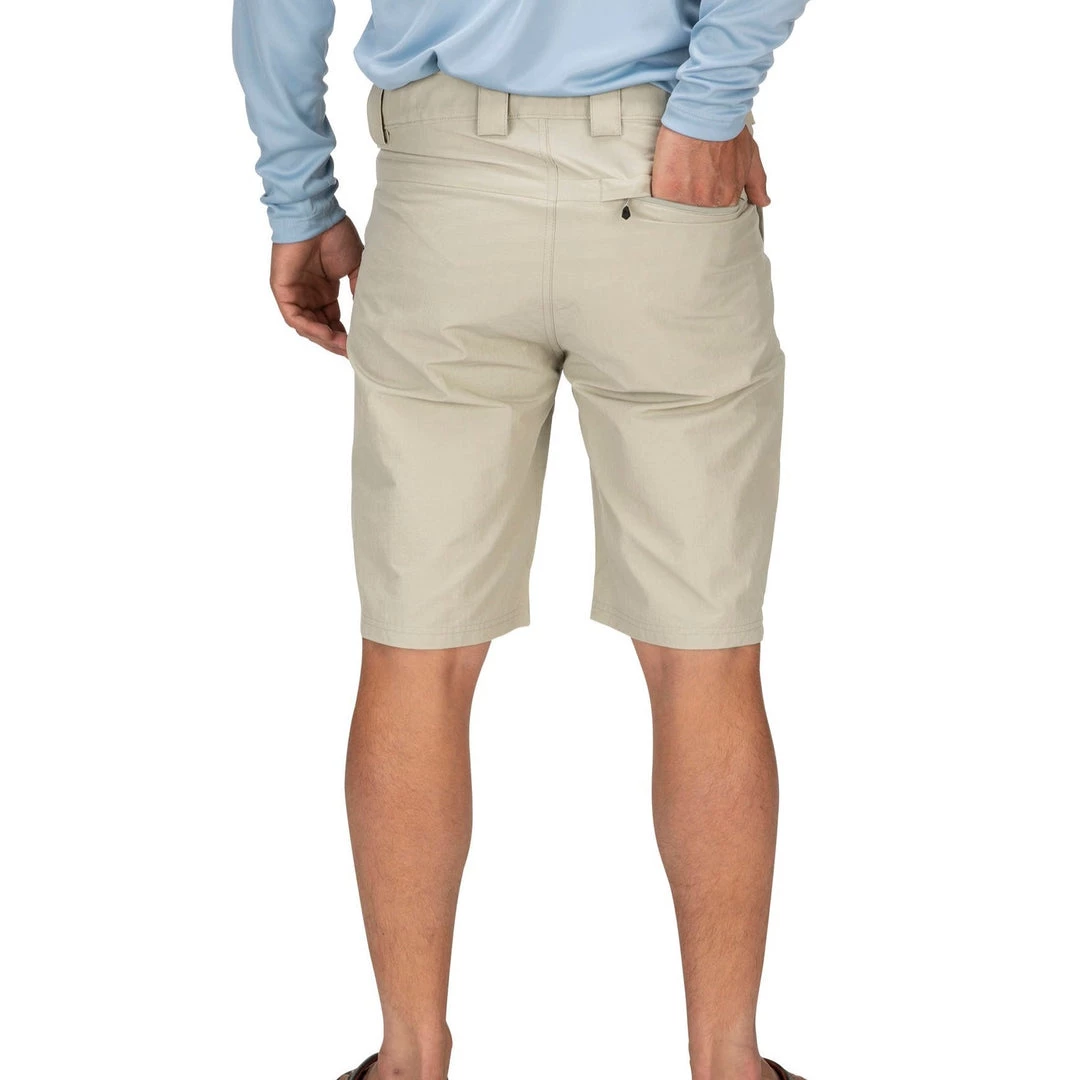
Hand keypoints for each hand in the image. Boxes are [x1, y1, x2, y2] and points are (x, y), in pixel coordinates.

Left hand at [270, 216, 362, 356]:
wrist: (315, 215)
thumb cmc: (334, 235)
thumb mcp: (356, 267)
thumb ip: (360, 290)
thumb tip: (369, 314)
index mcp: (324, 291)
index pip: (332, 322)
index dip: (345, 336)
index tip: (360, 346)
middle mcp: (309, 295)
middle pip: (320, 328)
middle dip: (335, 342)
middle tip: (352, 352)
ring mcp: (295, 294)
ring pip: (307, 327)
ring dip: (324, 339)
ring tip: (342, 347)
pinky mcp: (282, 291)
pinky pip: (295, 317)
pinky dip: (311, 328)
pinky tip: (327, 334)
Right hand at [651, 124, 769, 208]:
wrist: (707, 113)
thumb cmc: (728, 130)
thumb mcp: (749, 155)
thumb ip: (757, 182)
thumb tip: (763, 202)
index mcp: (728, 198)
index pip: (716, 216)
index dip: (707, 207)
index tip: (701, 198)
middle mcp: (710, 203)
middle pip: (696, 219)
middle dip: (691, 210)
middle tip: (685, 197)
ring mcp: (687, 199)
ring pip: (678, 216)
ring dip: (674, 210)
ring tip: (671, 198)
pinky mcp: (666, 191)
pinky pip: (661, 206)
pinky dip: (659, 204)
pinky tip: (659, 197)